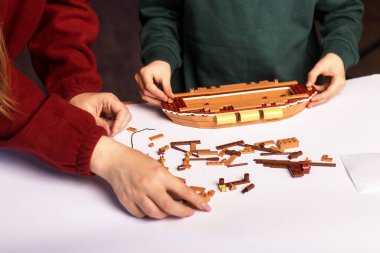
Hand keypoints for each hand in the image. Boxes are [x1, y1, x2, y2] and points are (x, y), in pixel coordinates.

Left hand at [69, 92, 130, 135]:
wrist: (74, 101)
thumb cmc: (79, 103)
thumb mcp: (87, 114)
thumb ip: (99, 123)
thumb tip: (108, 131)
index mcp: (109, 99)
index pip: (122, 110)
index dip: (120, 122)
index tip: (113, 131)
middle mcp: (114, 103)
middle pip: (126, 115)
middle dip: (120, 126)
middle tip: (111, 133)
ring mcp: (113, 108)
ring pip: (123, 120)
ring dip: (117, 127)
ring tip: (107, 131)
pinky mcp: (111, 114)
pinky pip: (117, 122)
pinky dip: (113, 127)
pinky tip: (106, 129)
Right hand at [91, 137, 210, 218]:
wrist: (115, 160)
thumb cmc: (136, 160)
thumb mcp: (157, 166)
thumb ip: (168, 181)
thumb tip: (181, 195)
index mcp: (159, 174)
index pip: (182, 191)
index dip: (196, 201)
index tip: (205, 207)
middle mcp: (149, 185)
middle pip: (170, 207)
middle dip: (182, 212)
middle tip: (188, 213)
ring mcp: (137, 194)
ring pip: (155, 214)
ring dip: (164, 214)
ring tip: (166, 208)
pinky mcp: (127, 200)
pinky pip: (141, 214)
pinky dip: (147, 213)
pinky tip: (150, 206)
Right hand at [135, 60, 174, 104]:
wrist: (158, 65)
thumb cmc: (162, 68)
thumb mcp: (166, 77)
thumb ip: (167, 88)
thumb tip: (170, 97)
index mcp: (144, 72)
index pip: (149, 86)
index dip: (157, 93)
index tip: (166, 98)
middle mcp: (139, 77)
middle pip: (146, 91)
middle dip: (156, 97)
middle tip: (167, 100)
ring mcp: (138, 82)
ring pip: (144, 95)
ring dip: (154, 100)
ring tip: (163, 101)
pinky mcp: (139, 87)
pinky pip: (144, 95)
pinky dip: (152, 99)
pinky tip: (159, 100)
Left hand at [306, 53, 345, 107]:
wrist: (336, 57)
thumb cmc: (330, 60)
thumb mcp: (320, 65)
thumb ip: (312, 75)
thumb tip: (307, 85)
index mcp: (339, 81)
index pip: (329, 92)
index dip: (320, 97)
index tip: (311, 99)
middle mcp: (339, 86)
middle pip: (328, 97)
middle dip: (318, 101)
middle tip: (308, 105)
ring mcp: (336, 87)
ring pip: (326, 96)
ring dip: (317, 98)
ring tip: (308, 102)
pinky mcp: (332, 87)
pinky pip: (324, 92)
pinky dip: (318, 93)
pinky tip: (311, 93)